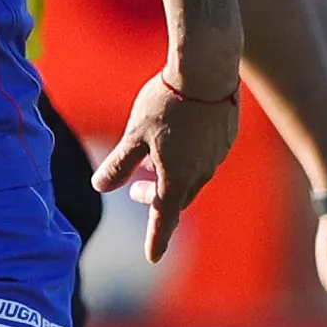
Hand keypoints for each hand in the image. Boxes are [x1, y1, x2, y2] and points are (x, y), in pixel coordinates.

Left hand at [90, 72, 238, 262]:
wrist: (208, 68)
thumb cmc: (166, 102)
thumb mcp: (134, 134)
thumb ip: (118, 164)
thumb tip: (101, 187)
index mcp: (177, 177)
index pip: (164, 218)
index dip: (156, 239)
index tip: (152, 258)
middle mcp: (201, 171)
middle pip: (177, 197)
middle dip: (155, 199)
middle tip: (134, 188)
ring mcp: (217, 155)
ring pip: (193, 177)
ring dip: (172, 177)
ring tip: (152, 159)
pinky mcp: (226, 137)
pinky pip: (205, 157)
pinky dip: (188, 158)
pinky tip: (177, 137)